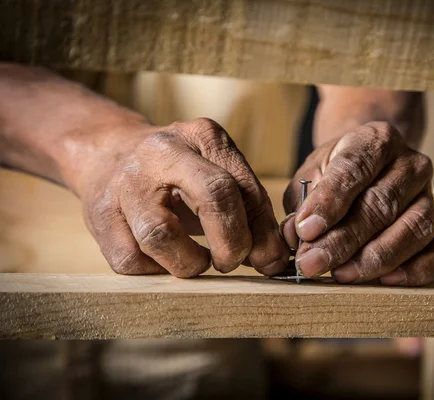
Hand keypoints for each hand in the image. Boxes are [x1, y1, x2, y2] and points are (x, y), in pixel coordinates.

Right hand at [76, 118, 288, 276]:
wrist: (108, 153)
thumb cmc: (177, 171)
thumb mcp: (216, 172)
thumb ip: (249, 210)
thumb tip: (273, 260)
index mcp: (202, 136)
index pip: (242, 185)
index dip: (261, 230)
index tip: (271, 259)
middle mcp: (162, 152)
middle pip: (213, 196)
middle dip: (232, 242)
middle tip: (233, 262)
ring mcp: (125, 182)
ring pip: (160, 236)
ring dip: (189, 263)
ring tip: (199, 263)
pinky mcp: (100, 215)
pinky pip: (131, 259)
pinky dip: (156, 271)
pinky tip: (167, 261)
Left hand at [281, 121, 433, 284]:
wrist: (370, 168)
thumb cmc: (336, 175)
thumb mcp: (311, 175)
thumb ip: (302, 202)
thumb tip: (295, 236)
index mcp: (375, 140)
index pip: (354, 169)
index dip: (329, 202)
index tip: (306, 230)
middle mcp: (410, 164)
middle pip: (381, 205)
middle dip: (343, 240)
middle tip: (313, 263)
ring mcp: (430, 196)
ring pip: (412, 230)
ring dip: (375, 259)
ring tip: (342, 275)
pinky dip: (418, 270)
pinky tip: (387, 281)